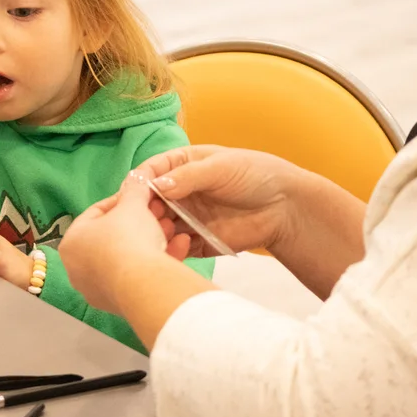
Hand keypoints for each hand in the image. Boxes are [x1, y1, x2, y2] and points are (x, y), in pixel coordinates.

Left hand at [59, 174, 174, 315]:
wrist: (143, 284)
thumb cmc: (128, 238)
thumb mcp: (133, 205)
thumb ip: (134, 190)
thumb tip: (137, 176)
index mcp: (72, 242)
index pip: (96, 213)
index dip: (123, 201)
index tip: (142, 196)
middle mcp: (78, 269)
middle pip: (114, 238)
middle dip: (141, 223)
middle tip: (160, 212)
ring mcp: (98, 290)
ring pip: (129, 258)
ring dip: (153, 241)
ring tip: (172, 228)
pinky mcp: (120, 305)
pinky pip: (139, 277)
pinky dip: (157, 262)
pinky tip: (179, 247)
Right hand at [135, 145, 301, 256]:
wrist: (286, 207)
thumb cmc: (255, 175)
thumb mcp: (221, 167)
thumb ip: (188, 176)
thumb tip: (155, 186)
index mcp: (180, 166)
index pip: (150, 173)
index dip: (138, 183)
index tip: (131, 196)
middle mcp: (178, 192)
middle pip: (148, 203)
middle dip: (142, 211)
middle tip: (142, 220)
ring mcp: (185, 218)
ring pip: (157, 227)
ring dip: (153, 232)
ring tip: (159, 235)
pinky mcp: (195, 242)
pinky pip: (174, 248)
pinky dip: (170, 250)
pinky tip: (176, 247)